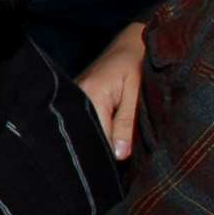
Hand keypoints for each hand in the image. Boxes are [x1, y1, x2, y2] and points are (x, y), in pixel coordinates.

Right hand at [77, 20, 146, 159]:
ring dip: (97, 142)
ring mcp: (75, 96)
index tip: (118, 173)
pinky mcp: (78, 98)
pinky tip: (104, 144)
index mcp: (92, 94)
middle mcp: (77, 95)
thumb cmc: (139, 63)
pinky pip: (84, 121)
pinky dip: (95, 132)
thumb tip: (119, 155)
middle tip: (116, 170)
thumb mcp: (138, 93)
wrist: (132, 41)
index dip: (106, 156)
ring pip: (84, 128)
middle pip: (84, 133)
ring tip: (109, 159)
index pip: (95, 137)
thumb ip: (127, 123)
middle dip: (99, 152)